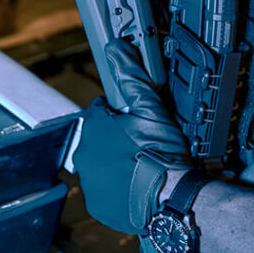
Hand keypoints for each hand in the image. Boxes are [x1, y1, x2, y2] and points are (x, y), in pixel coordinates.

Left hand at [73, 40, 190, 234]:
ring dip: (115, 161)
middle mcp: (83, 154)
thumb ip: (131, 77)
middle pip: (99, 138)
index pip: (101, 110)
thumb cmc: (161, 153)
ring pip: (100, 163)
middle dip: (116, 137)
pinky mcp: (96, 204)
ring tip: (142, 163)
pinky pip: (104, 189)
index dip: (120, 113)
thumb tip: (116, 48)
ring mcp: (89, 182)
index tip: (136, 119)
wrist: (169, 199)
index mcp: (93, 127)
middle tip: (142, 142)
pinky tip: (136, 182)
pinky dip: (116, 186)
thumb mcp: (150, 109)